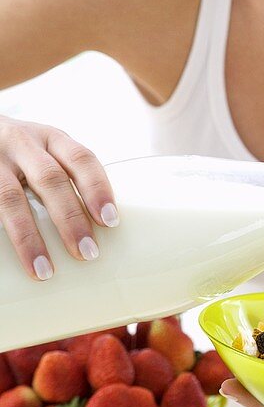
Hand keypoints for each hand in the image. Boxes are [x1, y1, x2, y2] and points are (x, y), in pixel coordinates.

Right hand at [0, 115, 118, 279]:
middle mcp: (23, 143)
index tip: (110, 221)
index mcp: (51, 138)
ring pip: (11, 198)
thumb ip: (65, 178)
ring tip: (44, 269)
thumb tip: (99, 227)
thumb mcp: (45, 151)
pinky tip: (6, 256)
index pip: (81, 159)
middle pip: (50, 179)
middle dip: (70, 217)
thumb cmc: (20, 152)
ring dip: (29, 237)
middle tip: (87, 251)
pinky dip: (1, 231)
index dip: (97, 188)